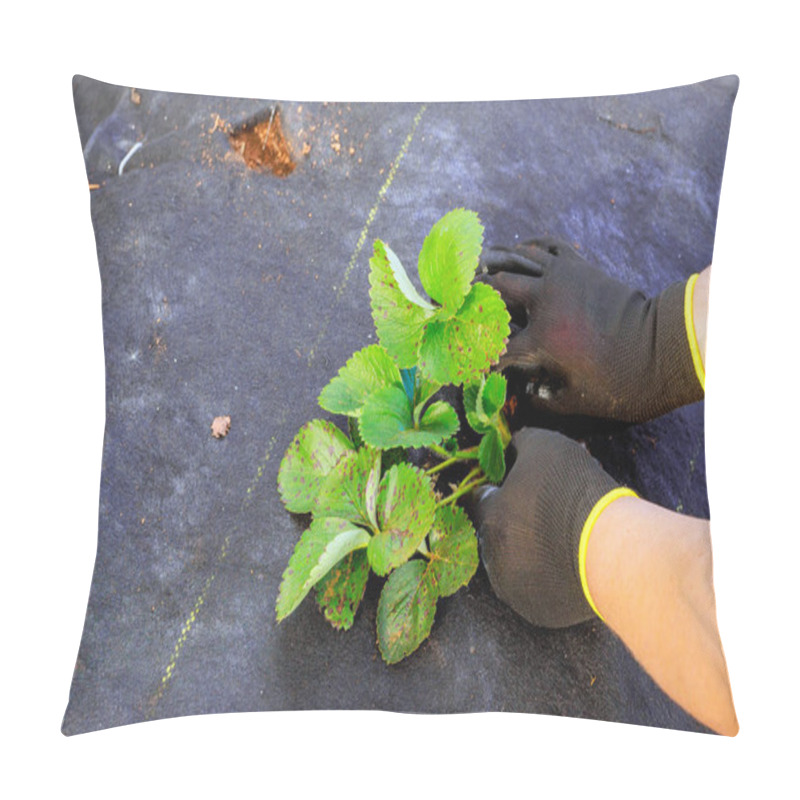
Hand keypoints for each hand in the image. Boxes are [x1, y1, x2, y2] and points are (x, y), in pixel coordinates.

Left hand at [474, 427, 621, 627]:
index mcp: (488, 517)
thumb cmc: (573, 492)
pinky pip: (537, 592)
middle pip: (497, 535)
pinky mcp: (538, 613)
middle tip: (545, 514)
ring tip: (559, 541)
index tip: (518, 486)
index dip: (500, 489)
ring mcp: (513, 589)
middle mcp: (492, 558)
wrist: (610, 549)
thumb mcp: (546, 447)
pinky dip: (549, 579)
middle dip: (515, 523)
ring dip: (529, 554)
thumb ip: (522, 443)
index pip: (481, 499)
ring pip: (514, 566)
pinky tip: (569, 564)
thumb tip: (513, 445)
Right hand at [480, 238, 702, 421]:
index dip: (478, 358)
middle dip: (471, 297)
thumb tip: (525, 394)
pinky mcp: (579, 266)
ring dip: (492, 262)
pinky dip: (529, 244)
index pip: (496, 348)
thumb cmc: (623, 381)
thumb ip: (543, 401)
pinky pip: (547, 245)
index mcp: (541, 339)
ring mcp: (562, 277)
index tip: (467, 364)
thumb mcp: (577, 401)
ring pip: (516, 259)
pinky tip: (517, 247)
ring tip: (473, 265)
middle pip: (495, 290)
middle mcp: (545, 301)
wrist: (666, 347)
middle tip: (454, 300)